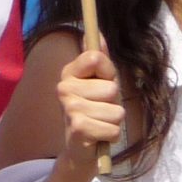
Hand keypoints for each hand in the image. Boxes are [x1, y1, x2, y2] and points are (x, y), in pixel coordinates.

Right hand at [56, 48, 124, 170]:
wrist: (81, 148)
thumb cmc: (94, 111)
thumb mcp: (100, 83)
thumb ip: (100, 59)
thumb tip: (96, 33)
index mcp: (69, 73)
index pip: (96, 57)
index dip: (109, 73)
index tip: (102, 82)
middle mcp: (64, 88)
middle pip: (112, 87)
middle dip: (114, 102)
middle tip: (100, 110)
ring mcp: (69, 108)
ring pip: (116, 110)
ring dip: (114, 121)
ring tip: (99, 123)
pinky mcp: (78, 128)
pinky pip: (114, 128)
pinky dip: (112, 135)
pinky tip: (98, 136)